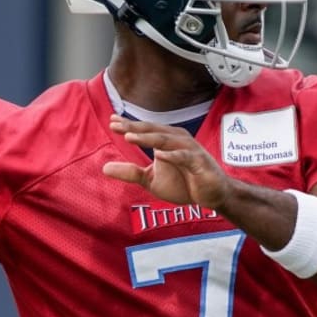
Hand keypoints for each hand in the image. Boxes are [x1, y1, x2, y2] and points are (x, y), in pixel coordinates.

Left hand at [104, 116, 231, 208]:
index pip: (145, 131)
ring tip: (130, 136)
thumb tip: (103, 168)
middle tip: (115, 125)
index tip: (111, 121)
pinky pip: (185, 157)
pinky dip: (172, 155)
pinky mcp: (200, 163)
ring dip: (148, 138)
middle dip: (134, 127)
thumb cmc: (184, 184)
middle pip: (153, 131)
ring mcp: (190, 150)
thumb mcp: (151, 180)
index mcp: (166, 140)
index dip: (129, 125)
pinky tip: (158, 155)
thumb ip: (130, 173)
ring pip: (166, 141)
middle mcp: (178, 140)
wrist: (212, 196)